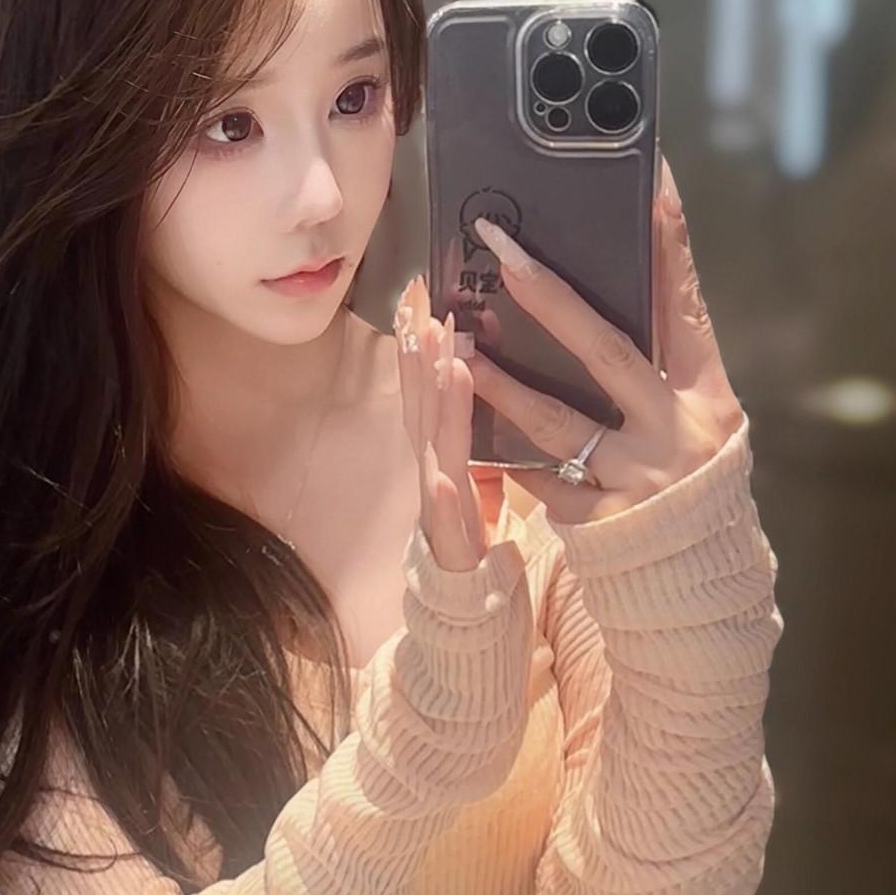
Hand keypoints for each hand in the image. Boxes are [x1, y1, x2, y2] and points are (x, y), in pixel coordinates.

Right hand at [393, 274, 487, 570]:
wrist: (460, 603)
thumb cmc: (469, 529)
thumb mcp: (472, 466)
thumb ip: (467, 424)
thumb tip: (476, 370)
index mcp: (442, 447)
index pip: (429, 385)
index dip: (422, 340)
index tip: (420, 291)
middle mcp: (433, 466)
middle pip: (422, 403)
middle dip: (419, 353)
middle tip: (420, 303)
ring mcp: (438, 503)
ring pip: (434, 446)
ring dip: (435, 404)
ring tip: (443, 361)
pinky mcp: (451, 543)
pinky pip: (446, 517)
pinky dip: (440, 495)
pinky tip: (440, 475)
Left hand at [463, 153, 745, 524]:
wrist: (697, 581)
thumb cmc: (688, 480)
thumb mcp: (695, 419)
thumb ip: (660, 368)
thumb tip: (614, 291)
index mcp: (708, 396)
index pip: (686, 306)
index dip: (670, 245)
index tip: (648, 182)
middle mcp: (678, 431)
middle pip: (608, 351)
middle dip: (550, 296)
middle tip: (502, 247)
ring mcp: (639, 479)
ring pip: (557, 420)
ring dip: (499, 380)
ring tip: (453, 342)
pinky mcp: (601, 521)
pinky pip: (540, 478)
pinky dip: (504, 455)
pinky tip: (463, 429)